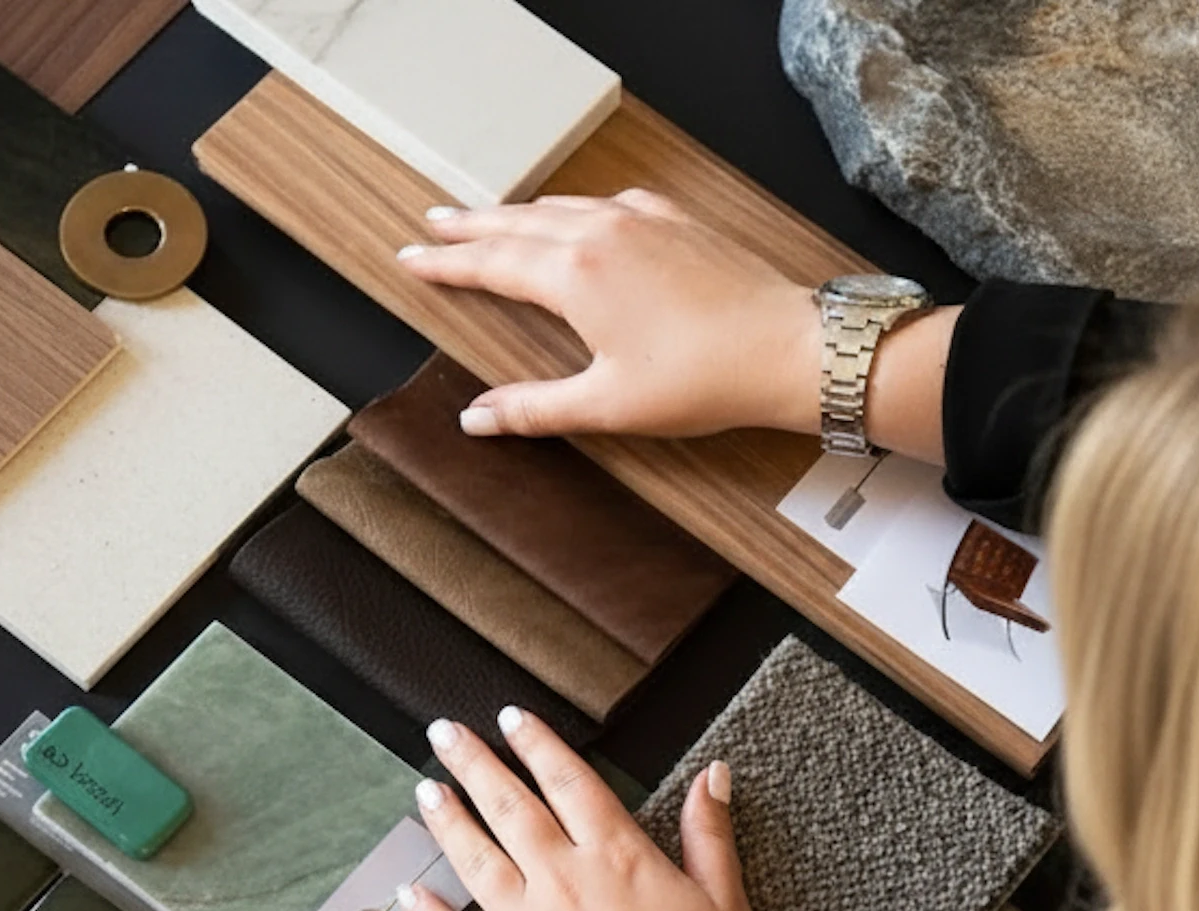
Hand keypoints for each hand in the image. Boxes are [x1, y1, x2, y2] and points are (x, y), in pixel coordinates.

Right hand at [396, 189, 821, 439]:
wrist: (786, 348)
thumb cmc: (705, 379)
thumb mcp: (607, 405)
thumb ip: (534, 408)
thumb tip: (477, 418)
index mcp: (574, 274)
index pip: (489, 263)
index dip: (446, 265)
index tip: (411, 261)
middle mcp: (602, 233)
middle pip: (516, 223)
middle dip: (470, 226)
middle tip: (433, 224)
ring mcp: (643, 220)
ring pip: (561, 206)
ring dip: (518, 213)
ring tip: (491, 218)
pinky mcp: (678, 222)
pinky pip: (610, 203)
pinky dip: (577, 207)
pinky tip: (581, 215)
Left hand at [398, 707, 762, 910]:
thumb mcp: (728, 907)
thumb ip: (710, 836)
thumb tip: (712, 777)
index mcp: (619, 860)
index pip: (570, 781)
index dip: (538, 744)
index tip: (512, 719)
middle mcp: (564, 885)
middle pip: (509, 808)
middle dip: (474, 764)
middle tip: (445, 732)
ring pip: (475, 860)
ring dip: (445, 821)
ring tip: (424, 790)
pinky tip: (411, 895)